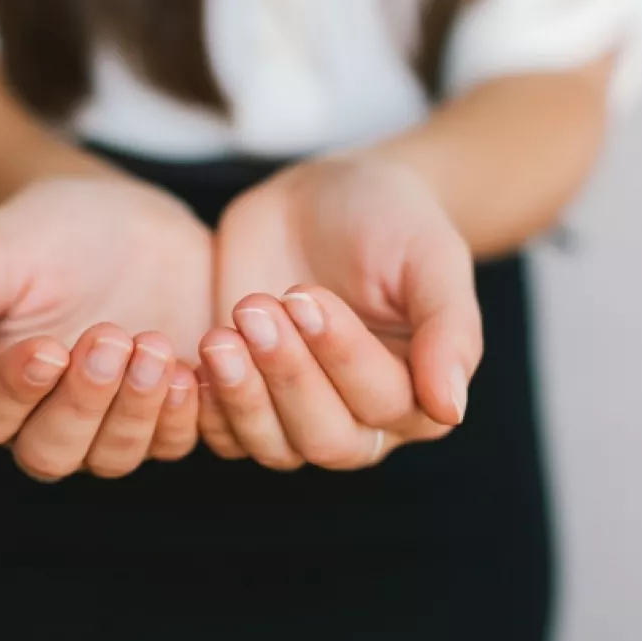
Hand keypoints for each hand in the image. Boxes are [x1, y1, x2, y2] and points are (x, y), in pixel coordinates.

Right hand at [0, 174, 210, 479]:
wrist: (115, 212)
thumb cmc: (39, 230)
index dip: (17, 391)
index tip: (48, 348)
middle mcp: (47, 418)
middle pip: (53, 452)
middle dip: (85, 402)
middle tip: (111, 337)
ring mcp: (111, 420)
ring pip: (115, 455)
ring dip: (138, 411)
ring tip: (155, 347)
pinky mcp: (167, 409)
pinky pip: (175, 439)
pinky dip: (187, 415)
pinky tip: (196, 369)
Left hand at [200, 156, 482, 469]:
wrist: (327, 195)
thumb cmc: (391, 221)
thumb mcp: (431, 257)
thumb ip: (450, 330)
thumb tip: (451, 410)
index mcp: (417, 395)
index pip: (382, 402)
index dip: (340, 356)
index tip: (305, 296)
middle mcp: (361, 421)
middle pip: (324, 437)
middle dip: (286, 375)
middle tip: (255, 309)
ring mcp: (297, 414)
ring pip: (272, 446)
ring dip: (241, 395)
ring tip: (219, 335)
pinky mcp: (246, 399)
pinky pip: (223, 433)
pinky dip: (203, 406)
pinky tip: (191, 359)